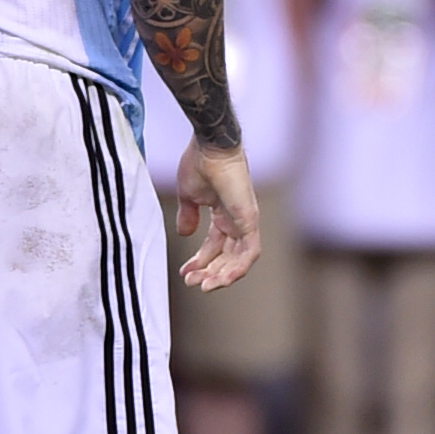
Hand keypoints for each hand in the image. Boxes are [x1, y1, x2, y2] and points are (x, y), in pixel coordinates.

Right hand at [174, 141, 259, 291]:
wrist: (209, 147)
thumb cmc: (198, 164)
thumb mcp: (188, 196)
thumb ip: (188, 216)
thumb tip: (184, 234)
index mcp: (224, 214)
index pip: (215, 246)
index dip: (200, 262)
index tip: (185, 273)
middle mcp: (237, 220)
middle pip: (227, 257)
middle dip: (209, 272)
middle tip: (192, 283)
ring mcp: (246, 221)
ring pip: (239, 260)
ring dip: (222, 276)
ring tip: (204, 286)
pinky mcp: (250, 221)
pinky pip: (250, 253)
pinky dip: (238, 269)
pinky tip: (222, 279)